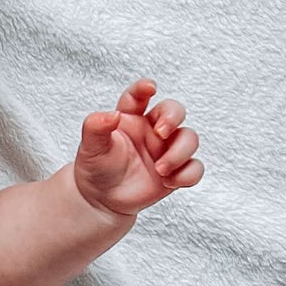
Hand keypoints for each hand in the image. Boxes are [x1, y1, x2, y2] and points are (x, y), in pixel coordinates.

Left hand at [73, 80, 203, 218]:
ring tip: (160, 169)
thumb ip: (95, 127)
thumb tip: (111, 115)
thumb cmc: (97, 165)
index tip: (149, 87)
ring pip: (190, 139)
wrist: (101, 197)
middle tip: (161, 132)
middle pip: (175, 111)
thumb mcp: (90, 146)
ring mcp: (166, 149)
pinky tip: (168, 182)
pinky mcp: (176, 171)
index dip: (145, 88)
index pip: (139, 96)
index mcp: (131, 117)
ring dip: (179, 153)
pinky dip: (187, 175)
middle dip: (173, 117)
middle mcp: (152, 129)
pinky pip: (195, 168)